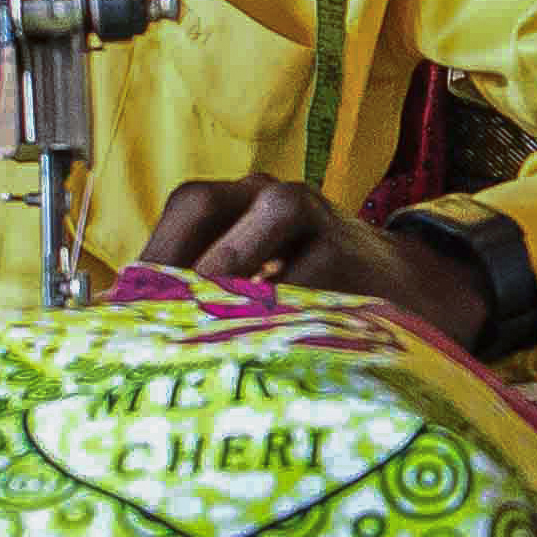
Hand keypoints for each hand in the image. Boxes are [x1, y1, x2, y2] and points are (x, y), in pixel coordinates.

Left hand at [132, 177, 490, 347]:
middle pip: (205, 201)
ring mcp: (318, 217)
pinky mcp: (352, 252)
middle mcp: (274, 197)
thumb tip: (137, 329)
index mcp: (244, 203)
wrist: (419, 291)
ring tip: (199, 321)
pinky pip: (312, 271)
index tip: (118, 314)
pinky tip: (259, 339)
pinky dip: (281, 304)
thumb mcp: (266, 280)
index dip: (148, 258)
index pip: (185, 211)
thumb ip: (214, 293)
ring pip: (268, 218)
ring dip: (227, 269)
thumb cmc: (324, 290)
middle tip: (148, 316)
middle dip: (170, 258)